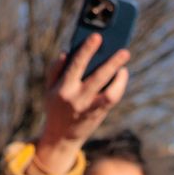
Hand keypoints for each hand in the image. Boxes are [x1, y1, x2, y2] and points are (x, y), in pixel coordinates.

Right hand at [31, 33, 130, 174]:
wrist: (61, 137)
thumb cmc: (56, 106)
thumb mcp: (49, 89)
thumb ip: (55, 70)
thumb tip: (66, 53)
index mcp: (63, 88)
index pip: (76, 65)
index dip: (87, 50)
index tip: (97, 37)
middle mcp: (78, 98)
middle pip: (98, 77)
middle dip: (112, 63)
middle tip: (124, 51)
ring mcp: (90, 107)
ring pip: (110, 92)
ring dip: (120, 76)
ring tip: (124, 61)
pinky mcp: (99, 113)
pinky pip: (113, 98)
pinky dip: (119, 85)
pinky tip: (121, 73)